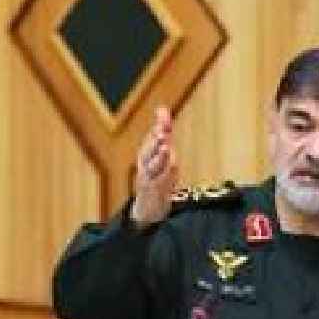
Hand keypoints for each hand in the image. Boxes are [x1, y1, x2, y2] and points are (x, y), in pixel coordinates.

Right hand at [131, 106, 177, 226]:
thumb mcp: (160, 154)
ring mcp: (148, 179)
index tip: (164, 114)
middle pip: (148, 150)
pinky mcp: (154, 193)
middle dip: (155, 140)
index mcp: (146, 154)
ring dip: (159, 157)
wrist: (147, 209)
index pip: (152, 136)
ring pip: (153, 167)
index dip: (159, 125)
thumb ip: (163, 133)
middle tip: (163, 133)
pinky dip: (166, 175)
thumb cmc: (155, 177)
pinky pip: (160, 183)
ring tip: (166, 148)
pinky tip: (173, 167)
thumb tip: (162, 109)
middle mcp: (144, 165)